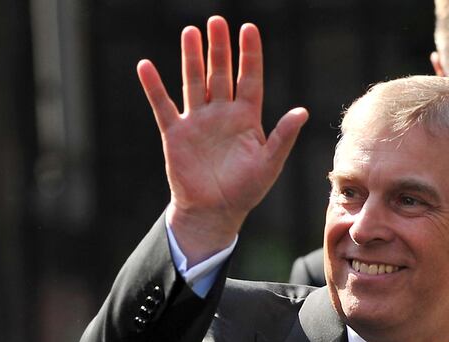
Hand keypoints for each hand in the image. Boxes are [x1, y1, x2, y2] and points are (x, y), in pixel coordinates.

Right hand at [137, 16, 308, 263]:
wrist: (215, 212)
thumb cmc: (246, 190)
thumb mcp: (269, 164)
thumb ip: (283, 137)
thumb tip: (302, 112)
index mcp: (246, 119)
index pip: (249, 79)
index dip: (249, 55)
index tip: (248, 29)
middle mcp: (222, 114)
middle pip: (220, 74)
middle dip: (219, 48)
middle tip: (217, 21)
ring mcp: (198, 122)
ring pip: (194, 82)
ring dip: (191, 58)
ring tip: (190, 32)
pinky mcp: (176, 134)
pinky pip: (163, 106)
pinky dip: (154, 87)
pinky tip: (146, 66)